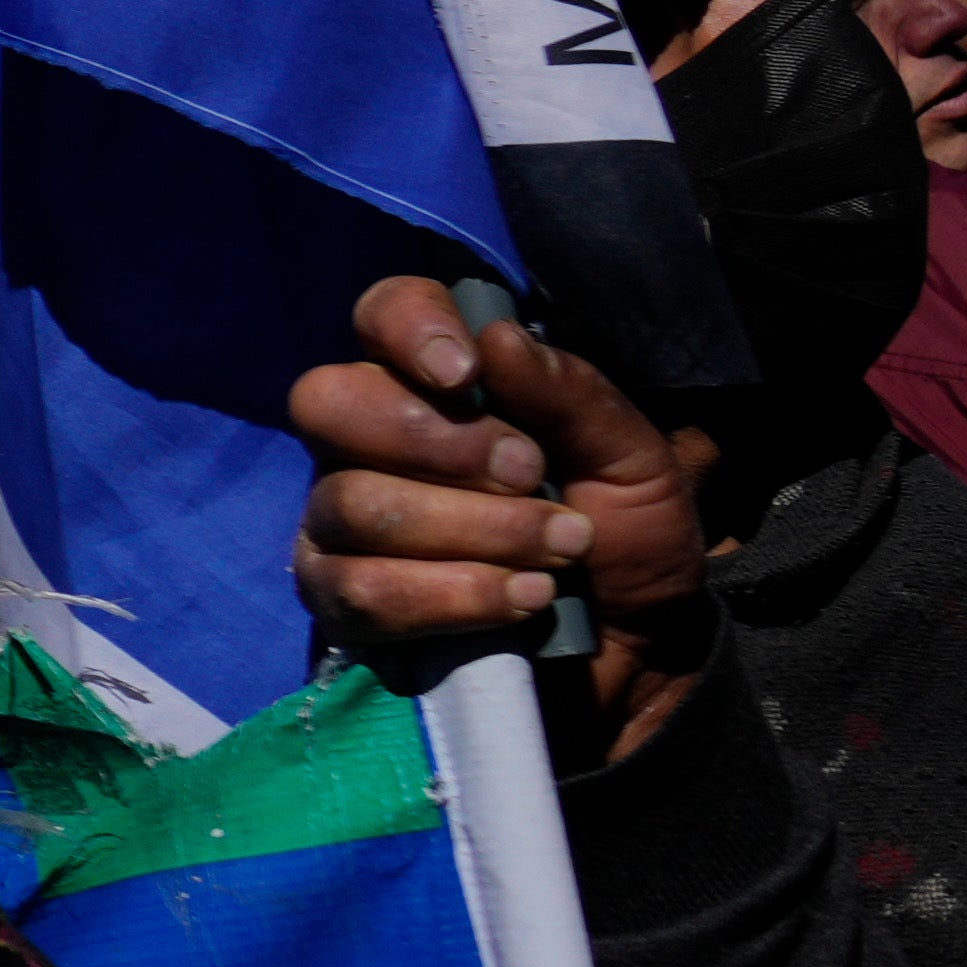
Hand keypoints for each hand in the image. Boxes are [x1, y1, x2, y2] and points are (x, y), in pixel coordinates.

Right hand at [285, 272, 719, 765]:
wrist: (638, 652)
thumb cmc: (628, 536)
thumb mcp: (633, 457)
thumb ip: (570, 394)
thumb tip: (495, 339)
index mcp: (437, 384)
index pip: (380, 315)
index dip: (406, 330)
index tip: (466, 376)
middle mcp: (369, 442)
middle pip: (328, 403)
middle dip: (435, 443)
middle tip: (531, 475)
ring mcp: (341, 522)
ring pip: (353, 503)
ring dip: (473, 531)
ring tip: (557, 555)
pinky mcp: (340, 600)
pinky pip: (359, 589)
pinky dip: (451, 596)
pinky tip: (517, 601)